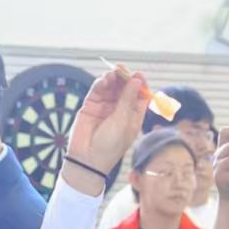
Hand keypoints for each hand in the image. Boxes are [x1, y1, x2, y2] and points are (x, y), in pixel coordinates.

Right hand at [66, 66, 150, 182]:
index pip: (140, 96)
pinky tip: (103, 80)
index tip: (138, 74)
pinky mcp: (91, 106)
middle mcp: (120, 110)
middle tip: (122, 69)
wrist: (88, 159)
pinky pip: (97, 91)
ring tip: (113, 73)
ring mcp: (105, 107)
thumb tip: (136, 81)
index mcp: (134, 116)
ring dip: (113, 79)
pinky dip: (100, 84)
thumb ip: (127, 100)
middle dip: (125, 78)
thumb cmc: (110, 145)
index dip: (140, 84)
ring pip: (111, 88)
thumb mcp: (123, 121)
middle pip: (125, 88)